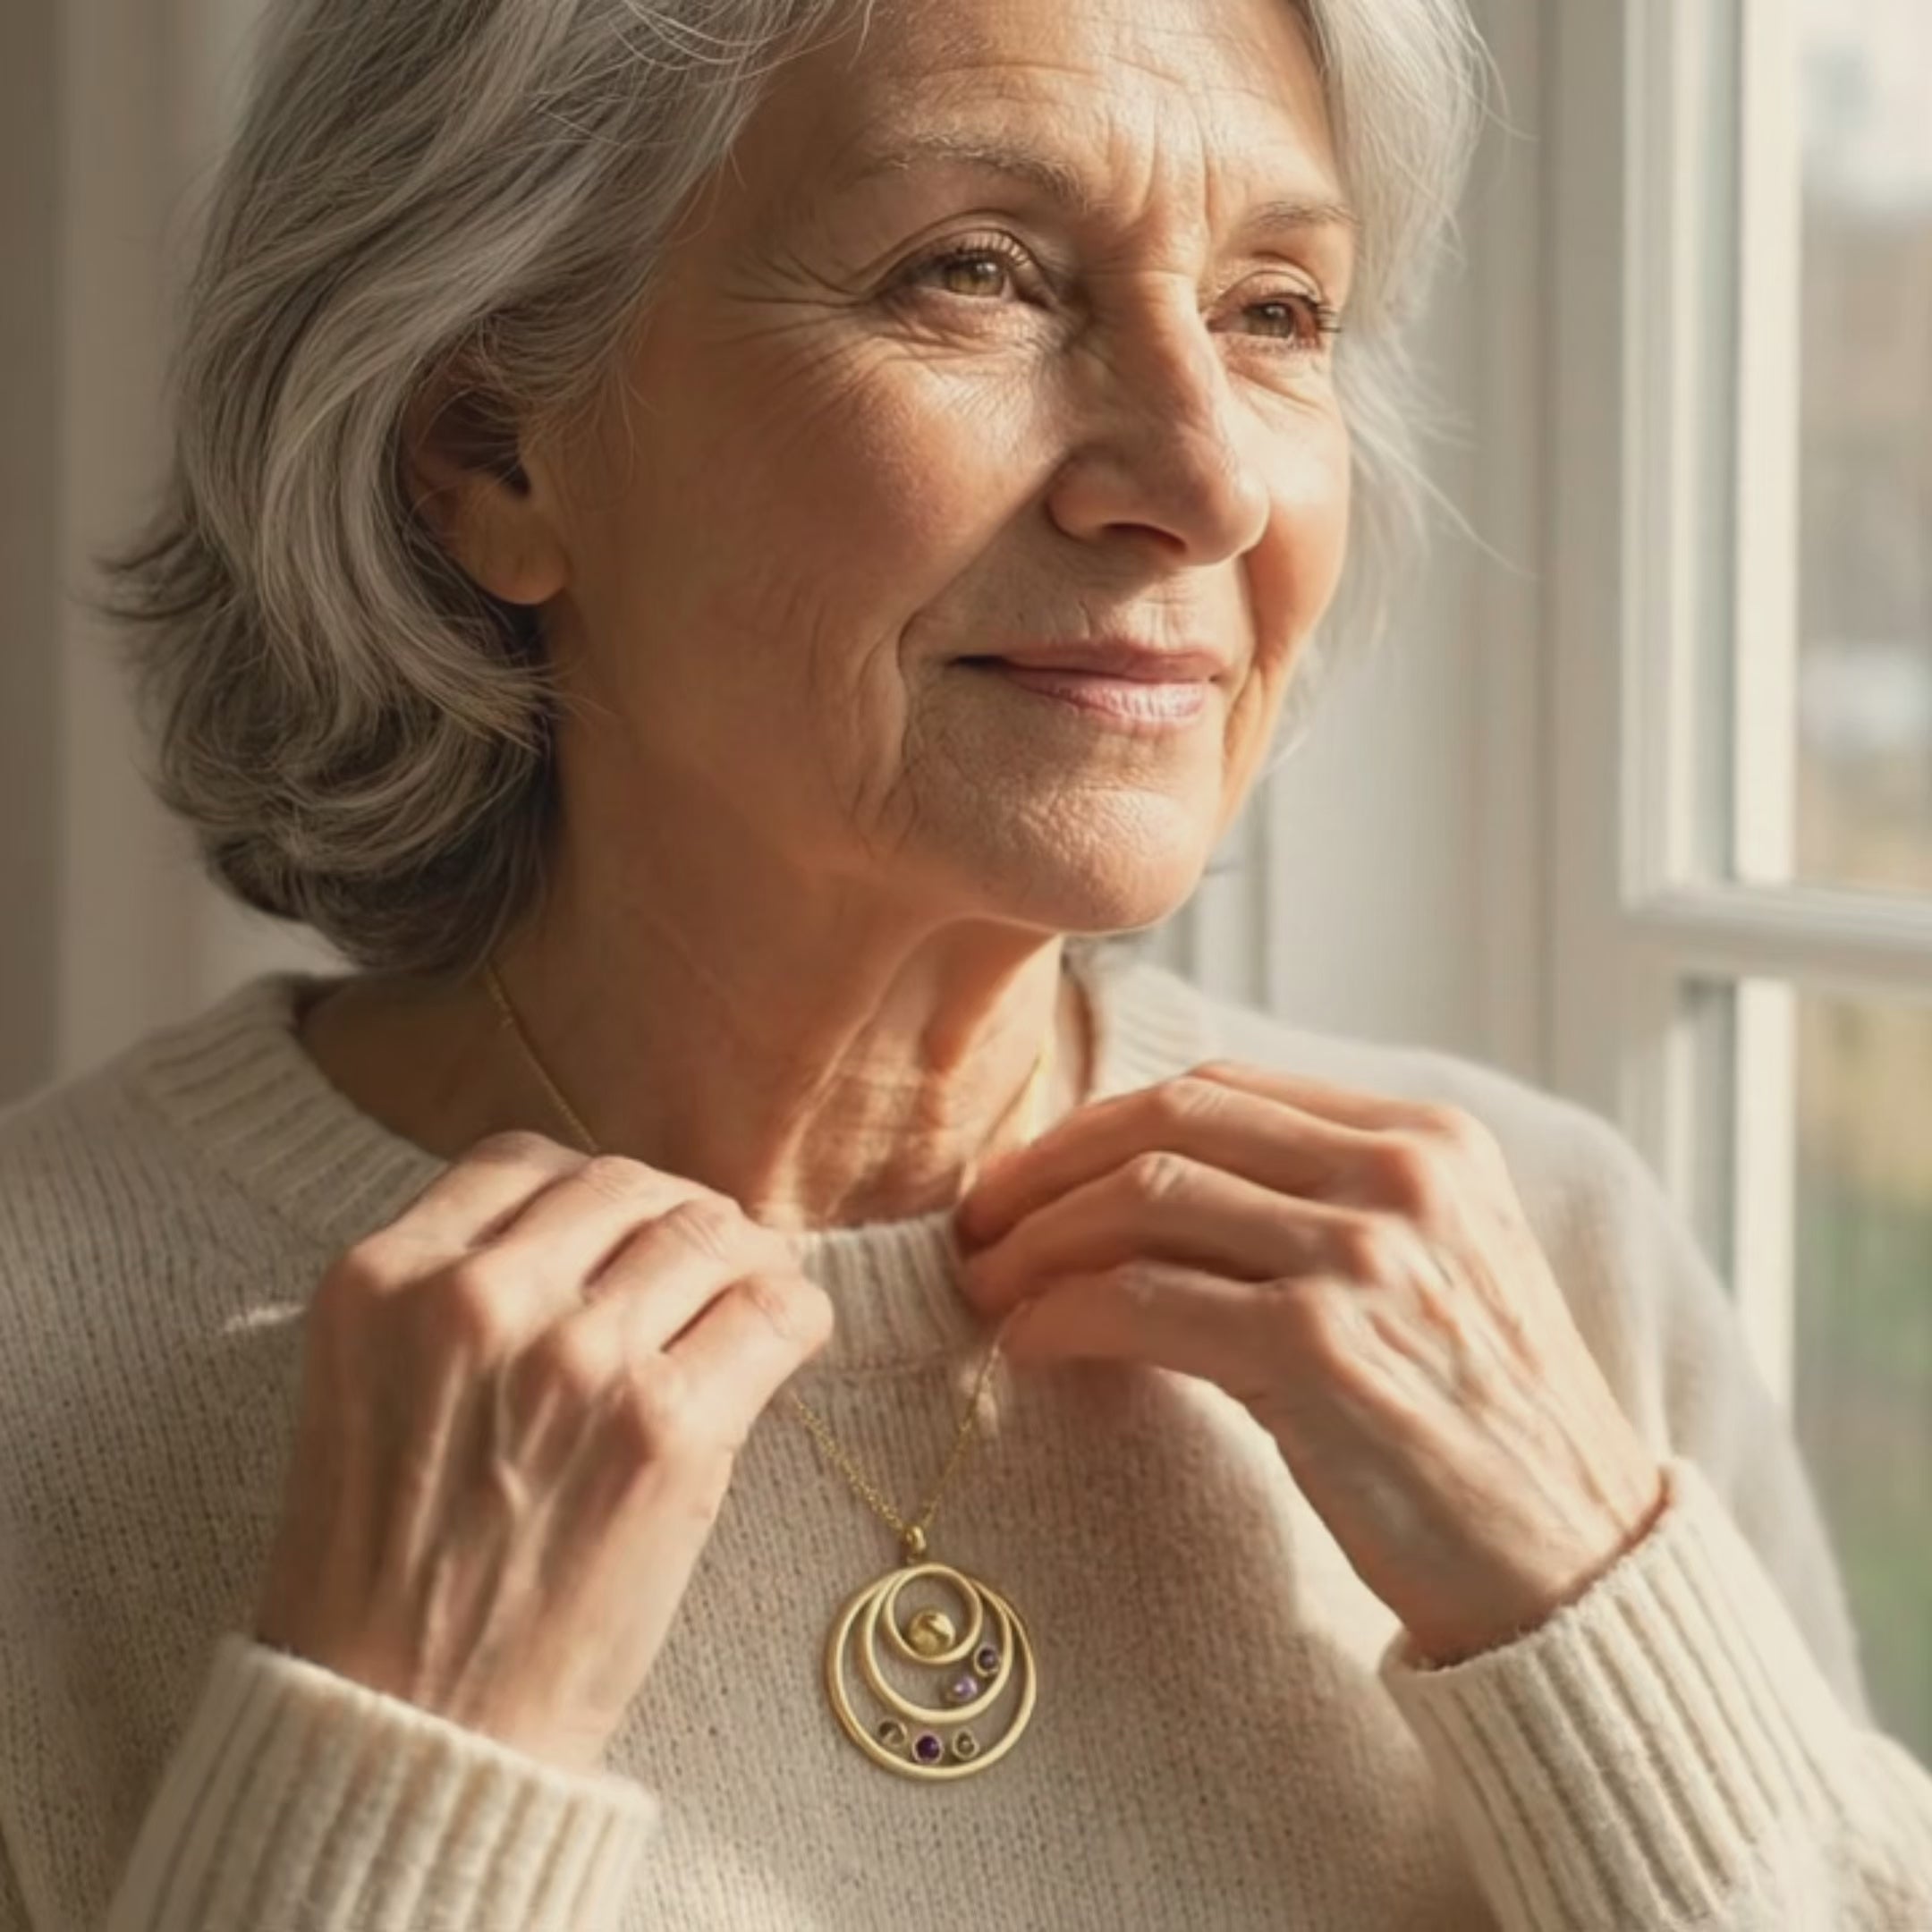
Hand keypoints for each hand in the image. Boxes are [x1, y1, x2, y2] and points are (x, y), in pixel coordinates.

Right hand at [254, 1131, 833, 1774]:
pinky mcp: (669, 1428)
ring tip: (756, 1292)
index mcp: (385, 1280)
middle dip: (674, 1215)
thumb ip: (453, 1294)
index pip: (524, 1161)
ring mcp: (578, 1358)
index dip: (589, 1193)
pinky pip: (775, 1310)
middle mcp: (478, 1298)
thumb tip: (596, 1224)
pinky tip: (788, 1338)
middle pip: (626, 1184)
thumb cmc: (383, 1572)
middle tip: (708, 1259)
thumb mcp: (369, 1390)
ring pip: (710, 1231)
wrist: (405, 1729)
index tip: (622, 1232)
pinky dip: (796, 1312)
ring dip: (746, 1256)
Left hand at [953, 1064, 1666, 1666]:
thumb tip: (1138, 1188)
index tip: (1033, 1174)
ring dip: (1036, 1241)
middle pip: (1168, 1121)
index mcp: (1428, 1139)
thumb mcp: (1429, 1271)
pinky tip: (1030, 1343)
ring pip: (1142, 1199)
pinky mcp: (1320, 1349)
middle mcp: (1402, 1176)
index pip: (1220, 1089)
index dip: (1101, 1125)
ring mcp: (1363, 1256)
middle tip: (978, 1222)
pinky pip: (1141, 1301)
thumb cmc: (1482, 1426)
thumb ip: (1316, 1207)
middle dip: (1048, 1165)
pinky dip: (1063, 1315)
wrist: (1576, 1567)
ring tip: (987, 1284)